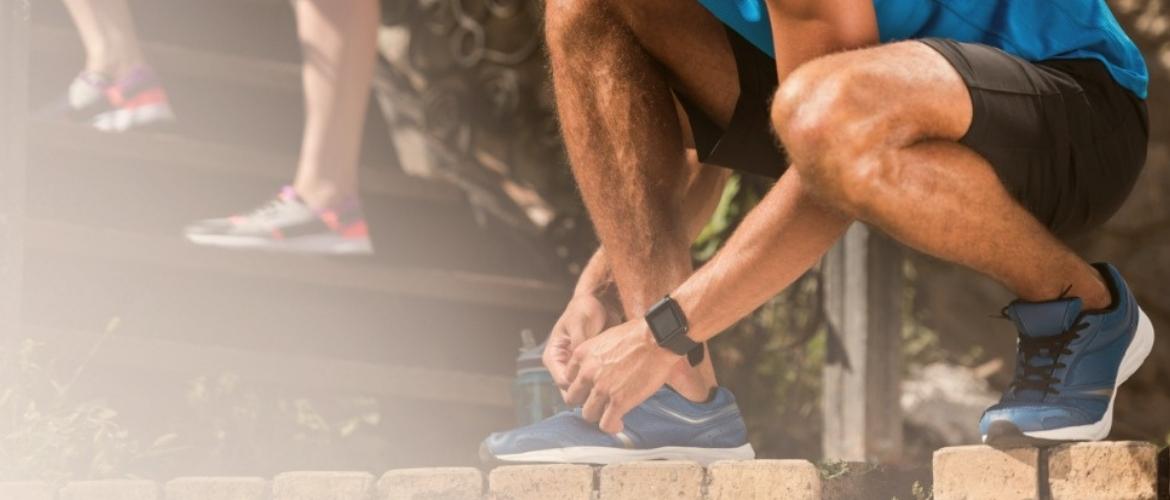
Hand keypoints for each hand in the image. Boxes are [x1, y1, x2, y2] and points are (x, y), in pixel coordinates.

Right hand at [543, 294, 611, 397]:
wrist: (600, 302)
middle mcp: (563, 366)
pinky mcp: (589, 368)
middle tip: (608, 393)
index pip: (562, 382)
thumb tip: (581, 364)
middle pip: (571, 391)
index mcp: (554, 356)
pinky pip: (594, 384)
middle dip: (588, 394)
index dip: (579, 388)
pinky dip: (603, 385)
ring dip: (596, 391)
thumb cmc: (585, 308)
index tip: (598, 387)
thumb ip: (579, 343)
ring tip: (614, 388)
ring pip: (584, 391)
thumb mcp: (579, 322)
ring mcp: (576, 369)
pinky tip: (617, 383)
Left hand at [564, 319, 682, 432]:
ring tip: (609, 414)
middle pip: (573, 399)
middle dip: (585, 401)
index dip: (579, 386)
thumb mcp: (605, 337)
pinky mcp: (618, 402)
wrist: (656, 339)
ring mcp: (602, 389)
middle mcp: (587, 373)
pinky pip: (606, 424)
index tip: (588, 389)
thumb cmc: (638, 334)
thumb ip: (596, 354)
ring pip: (588, 414)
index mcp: (582, 355)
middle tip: (598, 402)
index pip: (567, 379)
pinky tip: (618, 424)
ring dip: (598, 416)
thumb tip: (601, 365)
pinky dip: (612, 426)